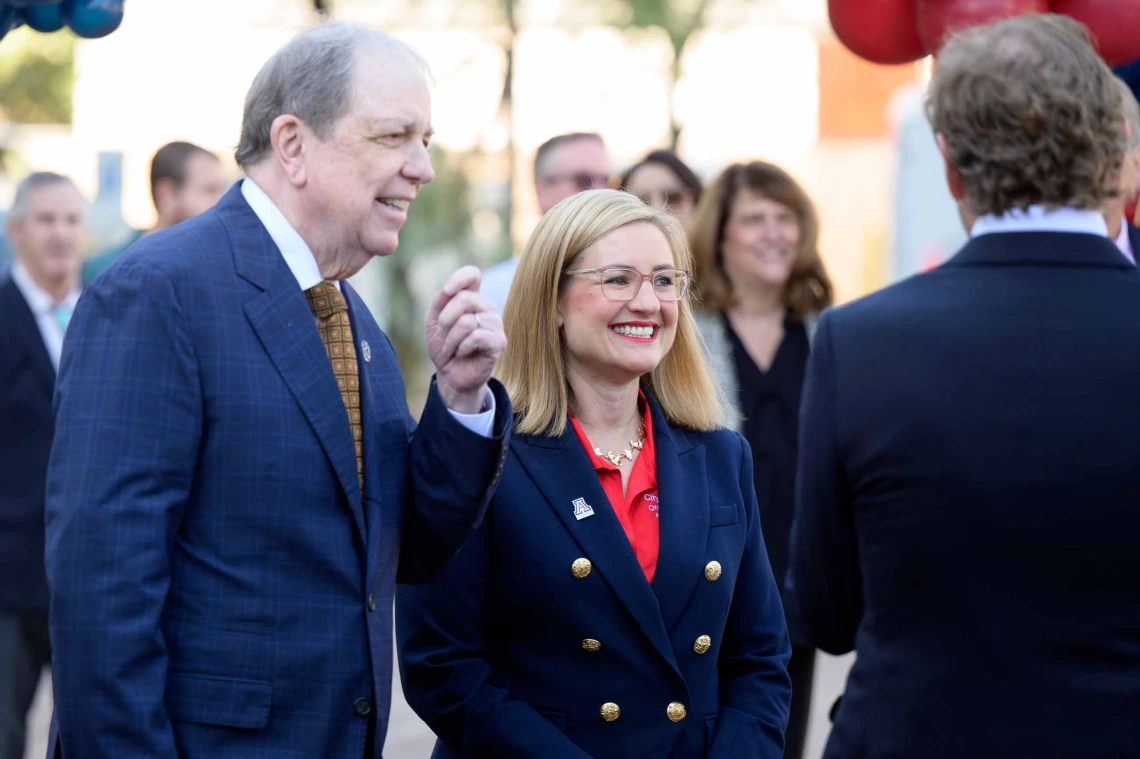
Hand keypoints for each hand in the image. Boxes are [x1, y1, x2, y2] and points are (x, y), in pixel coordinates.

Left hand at [425, 266, 505, 413]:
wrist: (451, 375)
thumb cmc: (444, 346)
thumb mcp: (434, 322)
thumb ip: (440, 302)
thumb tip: (448, 290)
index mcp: (472, 299)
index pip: (473, 275)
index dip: (459, 278)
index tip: (446, 291)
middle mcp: (487, 308)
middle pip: (465, 298)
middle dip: (445, 319)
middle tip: (443, 333)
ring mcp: (495, 325)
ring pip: (467, 321)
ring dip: (451, 338)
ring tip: (452, 348)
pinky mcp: (499, 342)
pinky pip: (476, 337)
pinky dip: (461, 347)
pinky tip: (462, 353)